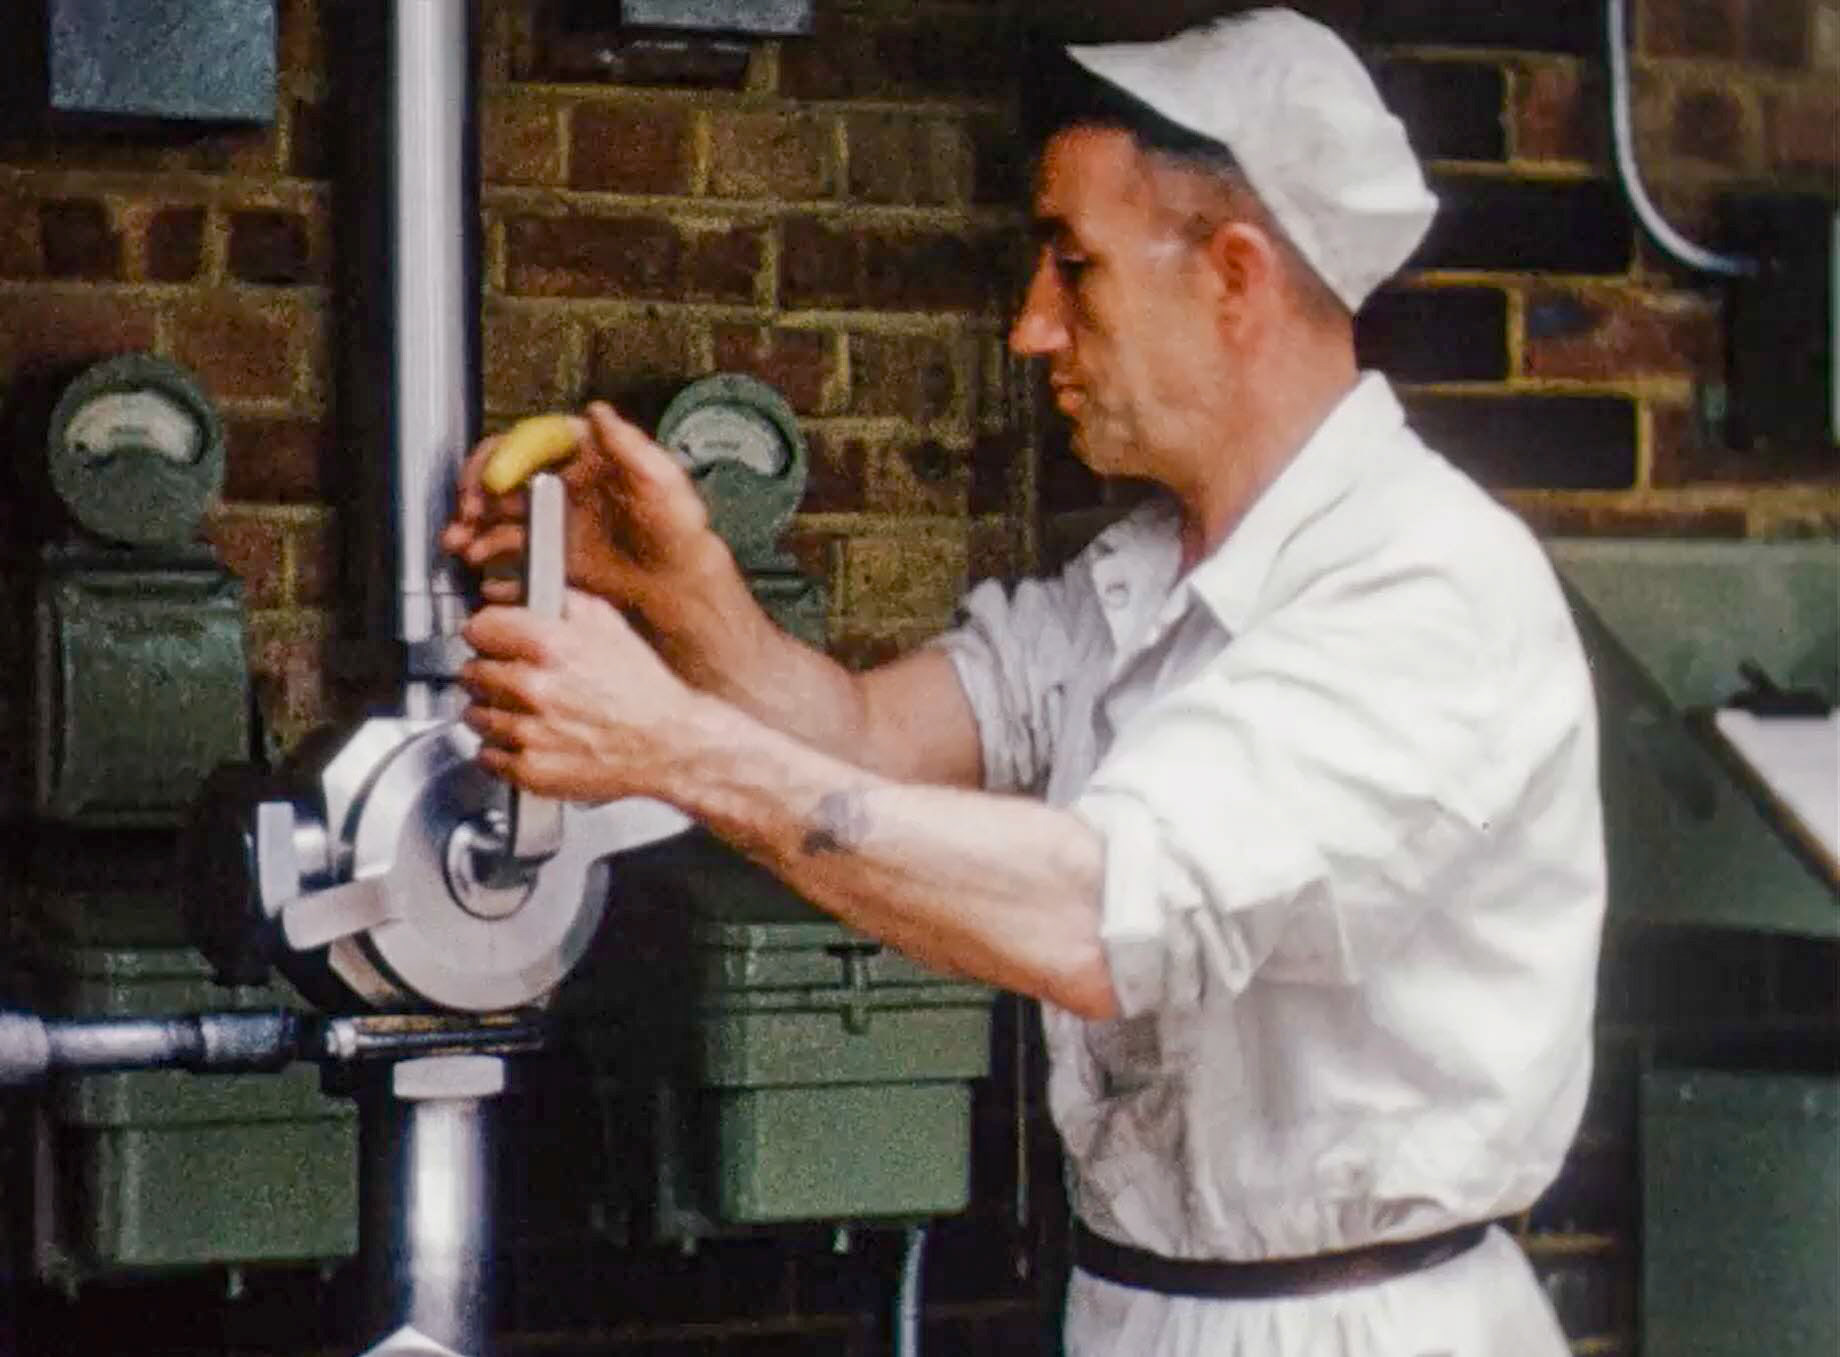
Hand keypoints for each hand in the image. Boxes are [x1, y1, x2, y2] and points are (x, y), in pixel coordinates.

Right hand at [442, 401, 722, 615]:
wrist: (679, 584)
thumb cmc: (678, 529)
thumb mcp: (660, 481)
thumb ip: (627, 446)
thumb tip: (600, 411)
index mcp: (583, 457)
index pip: (528, 444)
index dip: (501, 458)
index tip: (490, 481)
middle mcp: (562, 484)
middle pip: (503, 480)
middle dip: (476, 494)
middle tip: (465, 514)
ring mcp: (555, 521)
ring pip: (499, 518)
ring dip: (474, 530)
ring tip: (462, 546)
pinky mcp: (553, 555)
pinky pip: (513, 556)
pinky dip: (495, 567)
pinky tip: (487, 578)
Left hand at [459, 588, 701, 803]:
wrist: (669, 744)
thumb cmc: (644, 689)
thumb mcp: (608, 624)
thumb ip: (558, 602)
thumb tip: (519, 594)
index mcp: (548, 646)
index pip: (477, 629)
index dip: (487, 633)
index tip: (492, 640)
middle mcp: (532, 687)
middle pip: (470, 672)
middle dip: (488, 673)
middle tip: (512, 677)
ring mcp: (527, 732)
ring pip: (474, 715)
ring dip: (492, 712)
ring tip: (522, 711)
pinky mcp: (529, 770)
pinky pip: (486, 755)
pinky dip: (500, 749)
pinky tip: (527, 739)